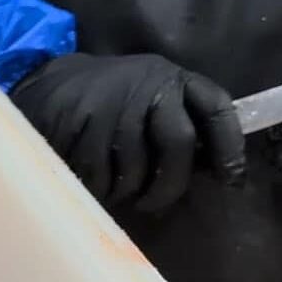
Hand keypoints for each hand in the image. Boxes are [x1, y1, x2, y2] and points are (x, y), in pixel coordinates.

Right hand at [10, 53, 246, 212]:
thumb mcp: (151, 99)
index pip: (215, 107)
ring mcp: (113, 103)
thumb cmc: (113, 102)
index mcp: (172, 79)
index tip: (232, 180)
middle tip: (156, 203)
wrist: (49, 85)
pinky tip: (94, 182)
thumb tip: (209, 170)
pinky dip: (100, 188)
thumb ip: (180, 125)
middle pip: (178, 142)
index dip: (229, 145)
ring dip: (129, 191)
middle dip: (171, 183)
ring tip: (118, 190)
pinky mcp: (80, 122)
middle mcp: (148, 84)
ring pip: (136, 166)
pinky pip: (99, 174)